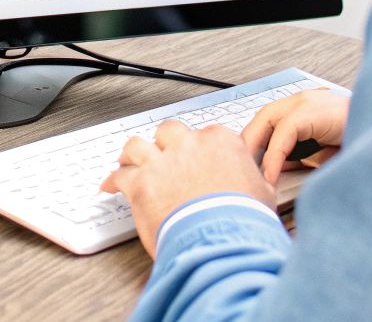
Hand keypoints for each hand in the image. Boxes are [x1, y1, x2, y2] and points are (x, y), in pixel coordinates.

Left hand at [100, 119, 273, 255]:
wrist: (223, 240)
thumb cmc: (243, 219)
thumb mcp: (262, 192)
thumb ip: (253, 179)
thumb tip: (257, 182)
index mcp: (220, 141)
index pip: (203, 134)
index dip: (195, 148)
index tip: (193, 157)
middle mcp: (189, 145)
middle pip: (168, 132)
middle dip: (163, 143)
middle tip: (160, 155)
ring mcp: (162, 162)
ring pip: (137, 145)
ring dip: (132, 154)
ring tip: (127, 161)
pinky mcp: (141, 183)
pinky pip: (119, 176)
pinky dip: (112, 180)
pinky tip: (109, 186)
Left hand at [242, 88, 348, 183]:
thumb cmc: (358, 138)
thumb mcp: (322, 150)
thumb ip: (299, 155)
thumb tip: (277, 171)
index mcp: (303, 106)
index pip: (266, 122)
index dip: (253, 142)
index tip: (244, 165)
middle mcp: (301, 99)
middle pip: (261, 119)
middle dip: (246, 145)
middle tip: (236, 170)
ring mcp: (306, 101)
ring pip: (266, 122)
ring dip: (254, 150)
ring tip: (248, 176)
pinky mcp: (310, 111)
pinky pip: (283, 134)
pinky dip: (274, 157)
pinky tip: (270, 177)